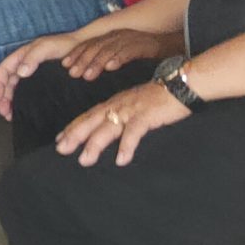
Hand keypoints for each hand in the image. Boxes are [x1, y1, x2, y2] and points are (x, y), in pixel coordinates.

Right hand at [0, 30, 80, 117]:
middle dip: (3, 98)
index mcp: (21, 56)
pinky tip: (25, 110)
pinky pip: (29, 92)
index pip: (3, 70)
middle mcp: (25, 65)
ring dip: (12, 102)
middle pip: (8, 83)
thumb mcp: (45, 48)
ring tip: (11, 115)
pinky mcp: (44, 82)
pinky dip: (23, 102)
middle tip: (5, 112)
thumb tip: (20, 73)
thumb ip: (32, 58)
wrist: (83, 47)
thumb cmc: (64, 44)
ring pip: (17, 89)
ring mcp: (34, 74)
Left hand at [56, 79, 189, 166]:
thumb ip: (124, 115)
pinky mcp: (147, 115)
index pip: (90, 115)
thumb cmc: (162, 97)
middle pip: (92, 120)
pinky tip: (120, 160)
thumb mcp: (137, 105)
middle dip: (75, 135)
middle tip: (60, 149)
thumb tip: (115, 129)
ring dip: (95, 144)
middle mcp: (120, 105)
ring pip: (108, 128)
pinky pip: (134, 132)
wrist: (185, 83)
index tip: (60, 139)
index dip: (74, 127)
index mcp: (116, 102)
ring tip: (84, 160)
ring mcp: (132, 110)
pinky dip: (126, 146)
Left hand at [64, 27, 181, 81]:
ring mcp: (132, 39)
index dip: (77, 54)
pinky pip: (129, 51)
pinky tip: (110, 68)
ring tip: (86, 75)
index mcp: (114, 37)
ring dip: (96, 63)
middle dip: (82, 60)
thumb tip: (99, 69)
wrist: (176, 46)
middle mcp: (120, 36)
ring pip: (109, 50)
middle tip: (72, 73)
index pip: (91, 44)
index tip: (65, 65)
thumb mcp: (126, 54)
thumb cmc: (150, 52)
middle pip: (96, 47)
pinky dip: (118, 59)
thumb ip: (112, 59)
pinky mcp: (145, 45)